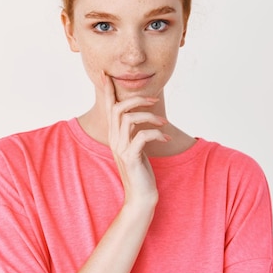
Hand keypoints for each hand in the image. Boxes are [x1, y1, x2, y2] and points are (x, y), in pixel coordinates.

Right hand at [102, 71, 170, 207]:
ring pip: (129, 118)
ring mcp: (121, 148)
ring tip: (164, 122)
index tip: (107, 75)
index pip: (108, 107)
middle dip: (137, 98)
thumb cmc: (141, 171)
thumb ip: (134, 131)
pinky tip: (165, 139)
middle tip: (155, 99)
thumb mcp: (136, 147)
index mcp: (114, 135)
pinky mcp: (131, 157)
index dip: (108, 91)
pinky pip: (141, 136)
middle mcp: (114, 139)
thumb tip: (141, 115)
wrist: (140, 197)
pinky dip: (156, 134)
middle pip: (118, 108)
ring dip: (150, 116)